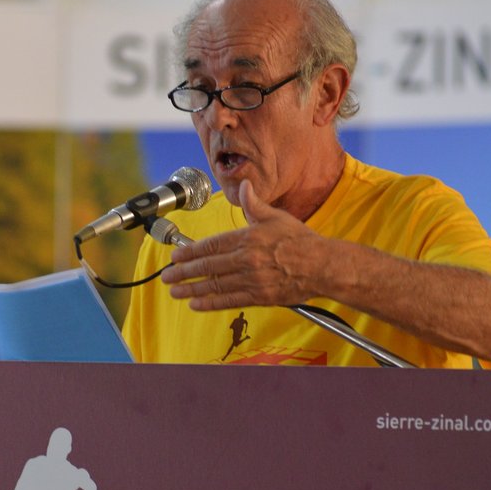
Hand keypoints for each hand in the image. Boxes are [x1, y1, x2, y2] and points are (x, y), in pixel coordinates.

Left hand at [161, 180, 334, 310]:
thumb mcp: (276, 217)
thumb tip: (243, 186)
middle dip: (184, 272)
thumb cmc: (301, 241)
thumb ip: (254, 204)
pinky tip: (196, 304)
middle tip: (167, 276)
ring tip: (175, 292)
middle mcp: (246, 260)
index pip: (212, 245)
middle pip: (208, 267)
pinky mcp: (259, 297)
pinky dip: (211, 303)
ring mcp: (252, 280)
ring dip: (192, 289)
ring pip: (215, 285)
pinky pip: (230, 301)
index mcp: (248, 239)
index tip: (176, 255)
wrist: (323, 266)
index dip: (191, 251)